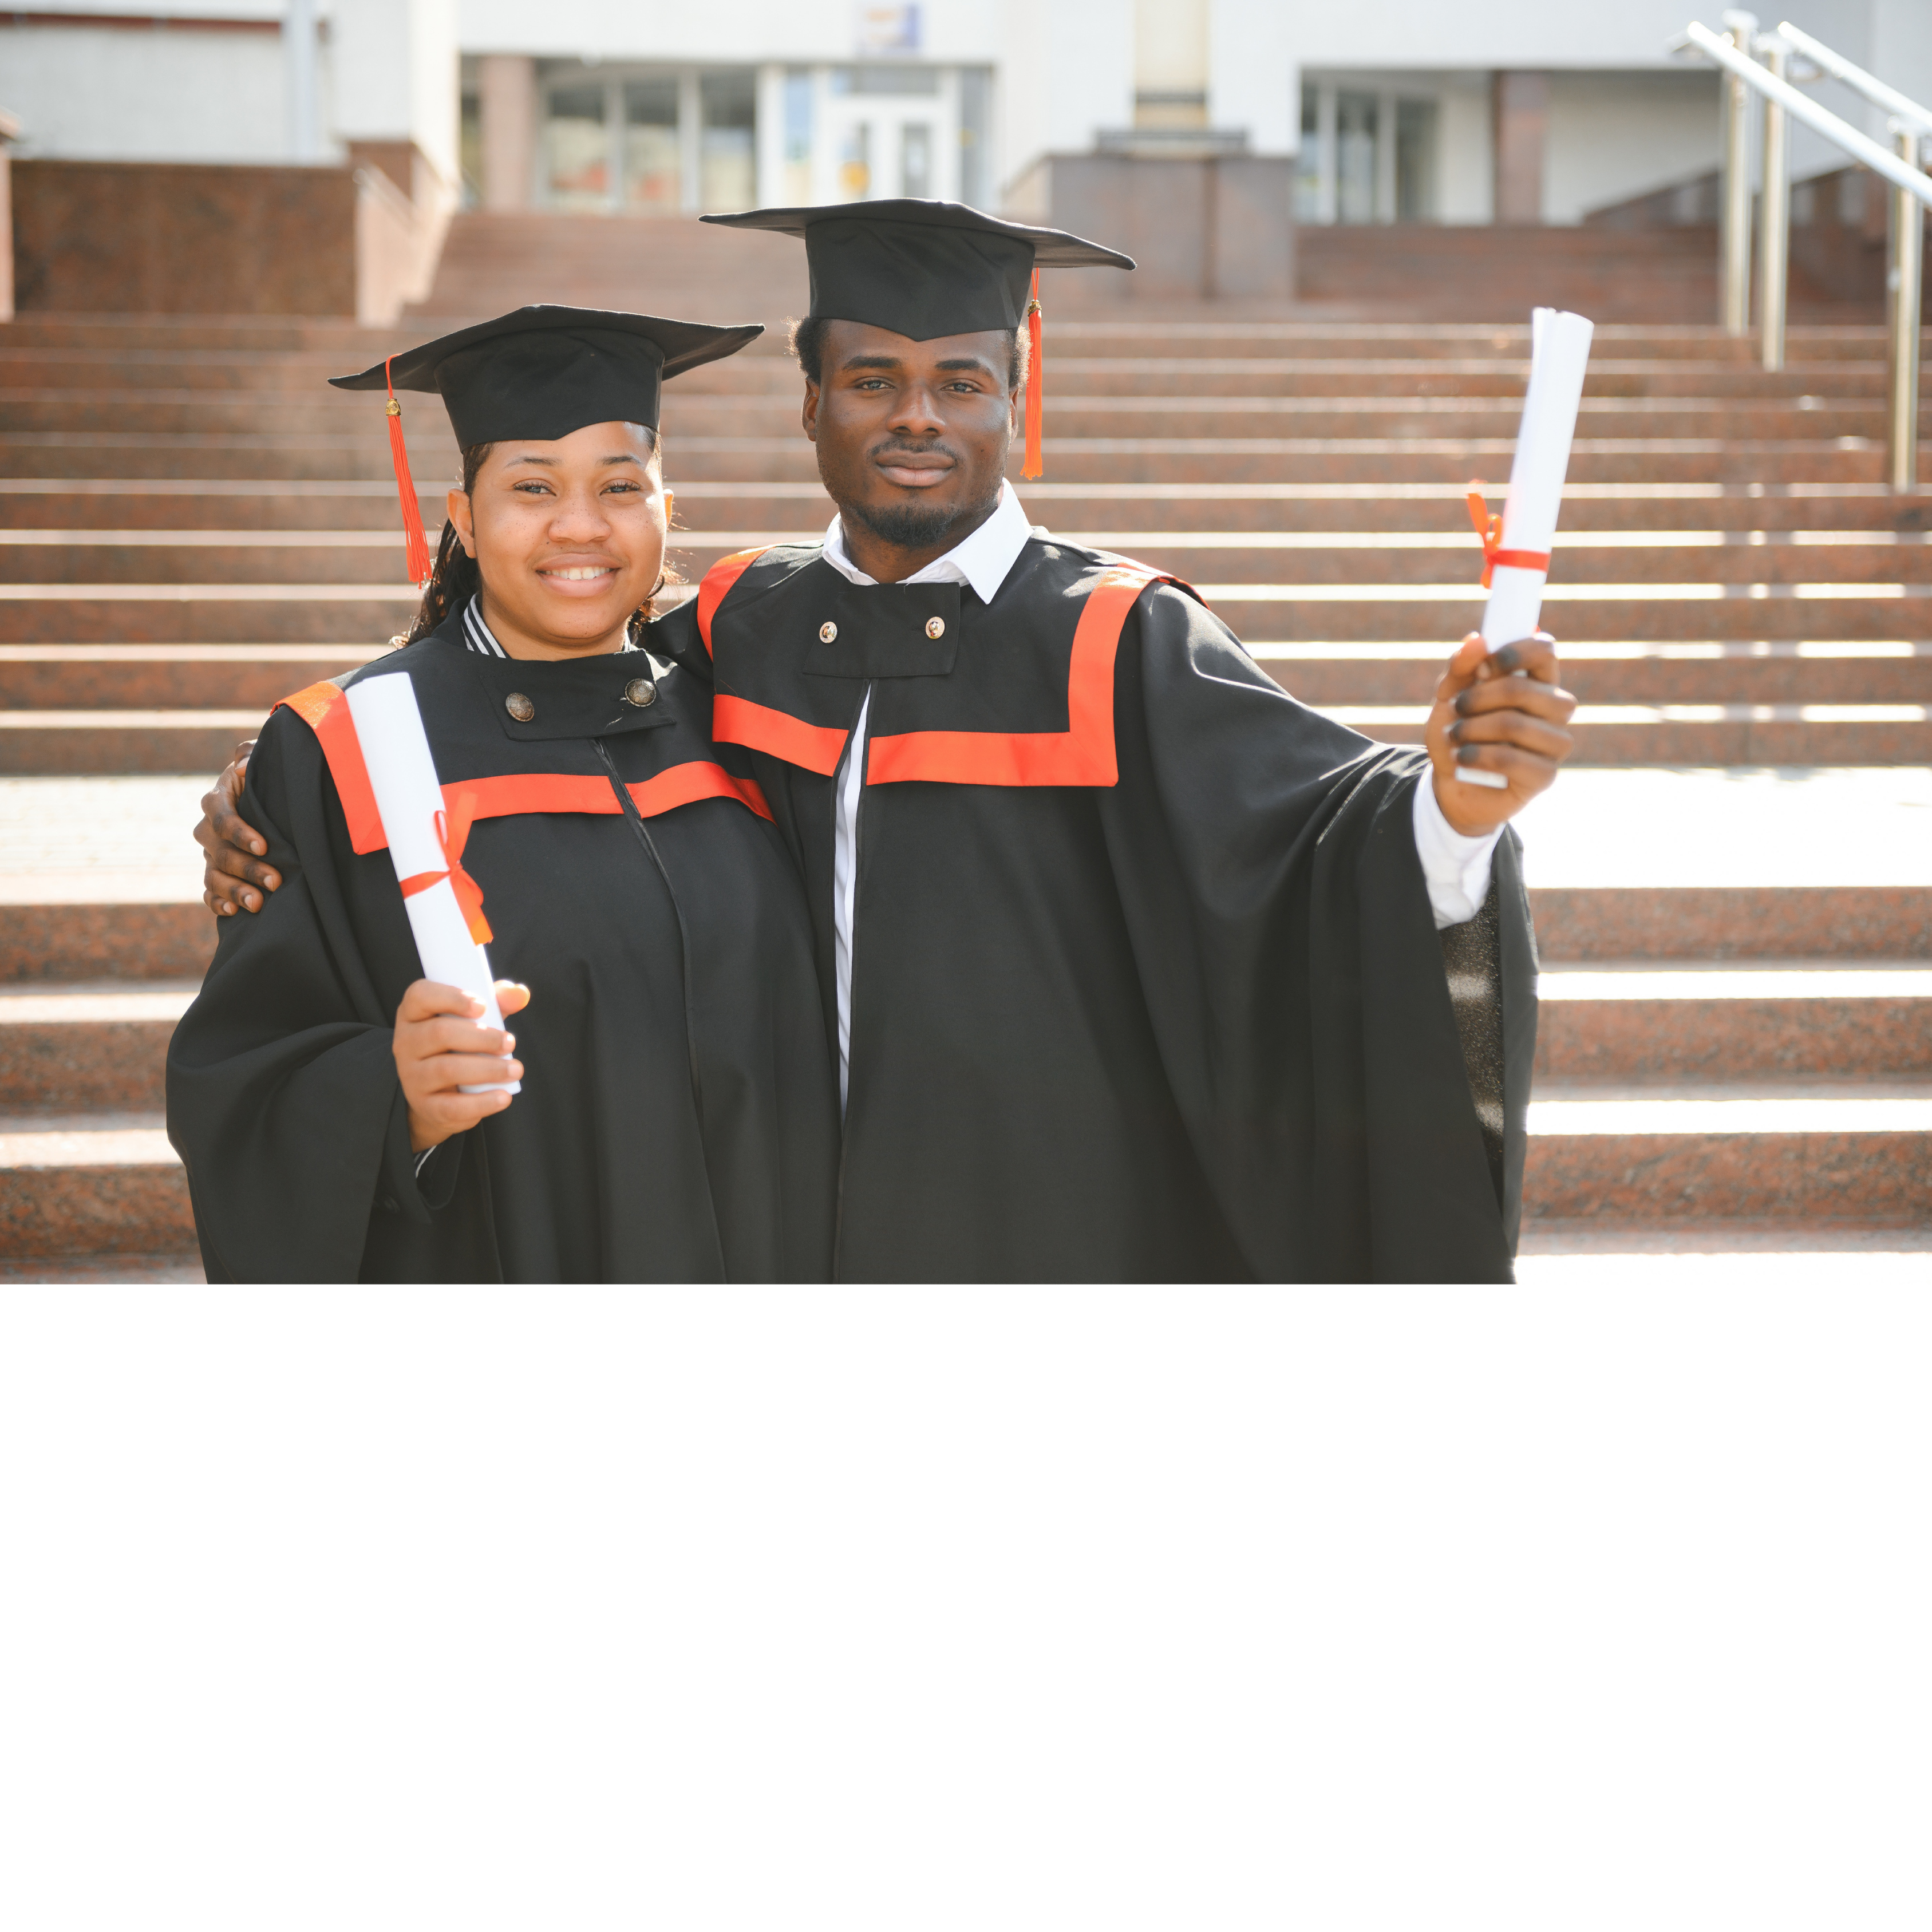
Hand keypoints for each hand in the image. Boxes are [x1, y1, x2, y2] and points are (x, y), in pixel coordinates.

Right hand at [197, 740, 279, 915]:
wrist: (268, 801)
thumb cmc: (267, 778)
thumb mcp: (263, 760)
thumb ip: (251, 755)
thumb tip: (243, 765)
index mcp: (217, 800)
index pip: (221, 817)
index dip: (239, 833)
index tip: (264, 846)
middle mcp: (208, 829)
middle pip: (219, 852)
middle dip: (247, 868)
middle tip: (275, 881)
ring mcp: (210, 854)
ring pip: (213, 876)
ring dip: (234, 891)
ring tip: (258, 904)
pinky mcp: (215, 873)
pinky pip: (208, 893)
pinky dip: (218, 903)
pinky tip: (235, 912)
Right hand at [394, 978, 531, 1153]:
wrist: (441, 1093)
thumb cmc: (461, 1045)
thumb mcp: (474, 1020)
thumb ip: (497, 1002)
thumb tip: (519, 993)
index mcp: (414, 1014)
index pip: (420, 996)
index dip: (451, 997)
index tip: (482, 1006)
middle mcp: (404, 1043)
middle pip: (440, 1033)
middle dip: (482, 1037)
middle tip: (510, 1042)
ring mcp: (411, 1076)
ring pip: (447, 1069)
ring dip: (488, 1069)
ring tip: (516, 1069)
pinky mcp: (425, 1105)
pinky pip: (452, 1106)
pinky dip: (482, 1102)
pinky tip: (504, 1097)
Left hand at [1426, 632, 1576, 836]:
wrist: (1450, 785)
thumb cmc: (1457, 734)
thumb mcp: (1448, 697)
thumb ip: (1460, 668)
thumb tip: (1477, 639)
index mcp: (1537, 681)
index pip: (1545, 651)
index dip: (1514, 652)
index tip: (1482, 666)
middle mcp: (1554, 709)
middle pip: (1524, 689)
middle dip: (1479, 698)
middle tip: (1457, 708)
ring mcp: (1554, 743)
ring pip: (1516, 725)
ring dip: (1473, 729)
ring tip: (1456, 736)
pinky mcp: (1545, 775)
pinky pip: (1512, 759)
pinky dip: (1478, 756)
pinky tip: (1463, 758)